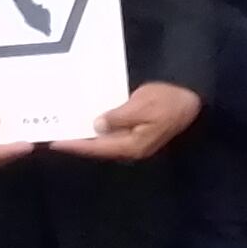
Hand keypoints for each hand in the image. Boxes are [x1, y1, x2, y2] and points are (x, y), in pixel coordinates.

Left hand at [51, 81, 201, 162]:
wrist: (193, 98)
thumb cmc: (169, 100)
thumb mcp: (143, 104)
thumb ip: (119, 116)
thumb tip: (97, 125)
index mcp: (132, 145)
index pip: (97, 147)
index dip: (76, 145)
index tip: (55, 142)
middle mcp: (131, 147)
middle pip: (98, 148)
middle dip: (77, 143)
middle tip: (53, 136)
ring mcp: (134, 141)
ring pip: (103, 142)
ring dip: (85, 136)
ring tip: (65, 129)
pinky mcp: (137, 132)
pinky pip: (112, 133)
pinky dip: (97, 128)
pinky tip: (87, 121)